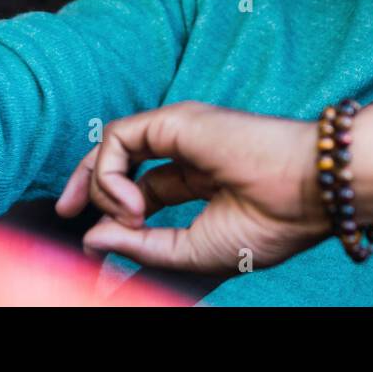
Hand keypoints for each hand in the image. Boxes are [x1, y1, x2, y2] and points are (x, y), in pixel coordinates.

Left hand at [55, 101, 332, 273]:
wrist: (307, 193)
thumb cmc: (270, 223)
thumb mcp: (192, 250)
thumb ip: (142, 244)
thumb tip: (92, 237)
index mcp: (202, 181)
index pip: (142, 192)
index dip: (114, 215)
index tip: (95, 244)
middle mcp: (188, 152)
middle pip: (121, 163)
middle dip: (85, 187)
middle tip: (65, 213)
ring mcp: (181, 133)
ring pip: (114, 148)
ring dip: (105, 190)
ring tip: (133, 221)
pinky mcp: (174, 121)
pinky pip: (118, 139)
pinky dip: (111, 176)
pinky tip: (136, 207)